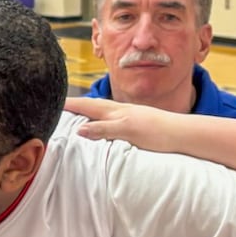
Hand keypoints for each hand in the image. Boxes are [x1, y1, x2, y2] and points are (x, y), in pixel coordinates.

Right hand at [62, 98, 185, 153]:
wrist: (182, 133)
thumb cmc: (158, 132)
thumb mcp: (128, 131)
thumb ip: (104, 129)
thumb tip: (80, 130)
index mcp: (116, 111)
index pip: (87, 106)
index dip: (70, 105)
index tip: (53, 103)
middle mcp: (121, 111)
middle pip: (93, 105)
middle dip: (76, 105)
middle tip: (60, 105)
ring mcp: (129, 115)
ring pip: (103, 111)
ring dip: (88, 110)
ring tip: (77, 112)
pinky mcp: (137, 122)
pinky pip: (112, 118)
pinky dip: (101, 118)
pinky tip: (104, 121)